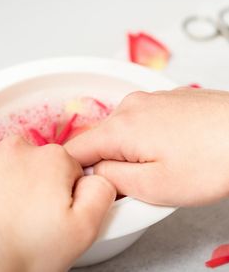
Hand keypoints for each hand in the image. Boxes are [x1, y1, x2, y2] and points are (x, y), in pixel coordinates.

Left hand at [0, 136, 114, 271]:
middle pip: (49, 167)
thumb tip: (99, 176)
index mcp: (54, 157)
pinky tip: (6, 210)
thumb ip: (102, 192)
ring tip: (19, 217)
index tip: (56, 216)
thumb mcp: (84, 228)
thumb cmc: (26, 250)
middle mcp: (23, 148)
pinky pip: (6, 174)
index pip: (74, 171)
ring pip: (27, 170)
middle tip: (38, 219)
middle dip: (48, 189)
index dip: (70, 197)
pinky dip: (8, 189)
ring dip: (26, 188)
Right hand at [65, 88, 228, 206]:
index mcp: (121, 126)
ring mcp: (151, 99)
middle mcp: (132, 105)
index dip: (78, 172)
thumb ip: (111, 179)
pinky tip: (175, 150)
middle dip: (111, 163)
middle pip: (101, 140)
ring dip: (133, 151)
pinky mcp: (168, 100)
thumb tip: (95, 171)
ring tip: (164, 166)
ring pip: (124, 131)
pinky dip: (149, 138)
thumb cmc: (213, 160)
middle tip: (141, 183)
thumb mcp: (154, 186)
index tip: (95, 187)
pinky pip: (144, 122)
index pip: (75, 149)